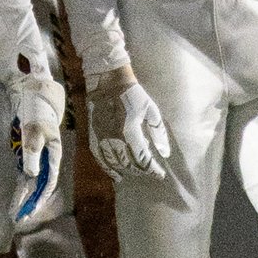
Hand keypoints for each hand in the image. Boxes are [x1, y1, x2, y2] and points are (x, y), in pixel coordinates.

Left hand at [9, 55, 67, 224]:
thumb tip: (31, 176)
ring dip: (25, 196)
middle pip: (41, 185)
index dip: (41, 197)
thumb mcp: (34, 130)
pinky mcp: (27, 151)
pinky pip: (24, 172)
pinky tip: (17, 196)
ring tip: (17, 213)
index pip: (49, 181)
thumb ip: (33, 152)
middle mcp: (46, 156)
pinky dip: (21, 185)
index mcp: (53, 152)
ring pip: (32, 181)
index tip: (32, 211)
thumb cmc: (36, 109)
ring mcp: (36, 154)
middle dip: (32, 202)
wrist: (31, 90)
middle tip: (22, 219)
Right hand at [87, 64, 172, 181]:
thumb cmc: (133, 95)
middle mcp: (114, 137)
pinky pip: (99, 157)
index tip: (160, 174)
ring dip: (127, 171)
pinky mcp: (93, 135)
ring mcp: (102, 137)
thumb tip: (164, 153)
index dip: (153, 170)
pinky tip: (116, 175)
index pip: (143, 159)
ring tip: (136, 173)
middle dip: (142, 170)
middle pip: (129, 163)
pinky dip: (108, 168)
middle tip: (150, 171)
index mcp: (130, 131)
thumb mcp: (151, 110)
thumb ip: (158, 132)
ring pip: (115, 163)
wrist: (108, 81)